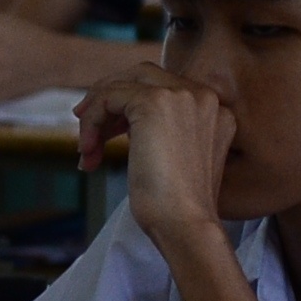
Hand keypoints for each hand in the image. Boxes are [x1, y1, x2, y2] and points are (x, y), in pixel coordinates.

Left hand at [83, 64, 240, 250]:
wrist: (185, 224)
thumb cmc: (177, 206)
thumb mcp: (175, 158)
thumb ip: (161, 132)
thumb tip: (117, 120)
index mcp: (215, 109)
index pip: (162, 87)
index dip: (127, 107)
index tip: (105, 135)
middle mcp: (203, 96)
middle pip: (142, 76)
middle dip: (109, 100)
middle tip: (85, 128)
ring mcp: (181, 95)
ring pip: (122, 85)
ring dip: (96, 115)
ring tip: (86, 150)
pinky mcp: (154, 102)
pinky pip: (108, 97)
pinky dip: (91, 121)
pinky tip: (88, 152)